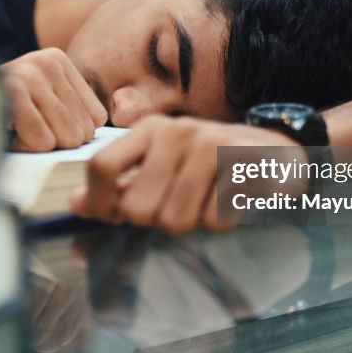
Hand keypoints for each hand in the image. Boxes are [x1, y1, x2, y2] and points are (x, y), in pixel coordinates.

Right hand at [0, 48, 107, 151]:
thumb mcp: (37, 100)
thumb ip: (70, 111)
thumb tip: (102, 132)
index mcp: (57, 60)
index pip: (97, 117)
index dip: (71, 132)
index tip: (43, 124)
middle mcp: (46, 63)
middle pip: (84, 130)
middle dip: (57, 142)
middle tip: (28, 131)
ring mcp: (30, 74)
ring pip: (66, 138)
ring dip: (40, 146)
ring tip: (17, 130)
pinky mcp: (12, 91)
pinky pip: (43, 141)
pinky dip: (27, 148)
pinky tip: (9, 134)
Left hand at [70, 116, 303, 234]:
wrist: (277, 149)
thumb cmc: (210, 162)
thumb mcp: (161, 162)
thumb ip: (120, 183)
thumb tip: (75, 205)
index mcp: (149, 129)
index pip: (101, 167)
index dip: (98, 203)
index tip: (110, 218)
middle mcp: (177, 131)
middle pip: (137, 207)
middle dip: (153, 221)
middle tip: (174, 208)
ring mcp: (212, 146)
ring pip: (175, 219)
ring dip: (190, 224)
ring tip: (204, 204)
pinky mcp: (242, 167)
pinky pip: (214, 220)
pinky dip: (220, 222)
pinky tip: (229, 202)